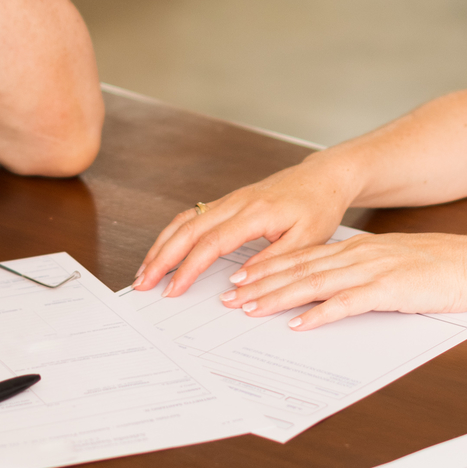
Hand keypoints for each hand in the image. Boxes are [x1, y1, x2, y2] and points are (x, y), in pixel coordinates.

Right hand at [133, 158, 354, 295]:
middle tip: (143, 283)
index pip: (211, 243)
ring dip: (162, 245)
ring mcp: (229, 200)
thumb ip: (273, 261)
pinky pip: (192, 216)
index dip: (188, 268)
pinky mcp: (227, 202)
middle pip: (187, 230)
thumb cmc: (318, 206)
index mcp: (255, 212)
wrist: (322, 178)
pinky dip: (173, 234)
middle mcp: (235, 203)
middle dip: (161, 258)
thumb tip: (239, 282)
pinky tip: (164, 249)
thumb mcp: (307, 240)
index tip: (174, 289)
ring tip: (145, 270)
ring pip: (184, 221)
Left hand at [220, 232, 466, 330]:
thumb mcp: (387, 263)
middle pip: (298, 269)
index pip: (300, 258)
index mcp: (354, 249)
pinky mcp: (388, 289)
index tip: (239, 279)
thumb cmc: (433, 268)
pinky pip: (347, 303)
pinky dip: (320, 314)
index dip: (266, 268)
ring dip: (278, 297)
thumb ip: (357, 272)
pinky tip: (299, 324)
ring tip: (250, 308)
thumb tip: (327, 288)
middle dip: (260, 283)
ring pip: (313, 284)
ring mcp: (371, 271)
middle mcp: (356, 256)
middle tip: (229, 297)